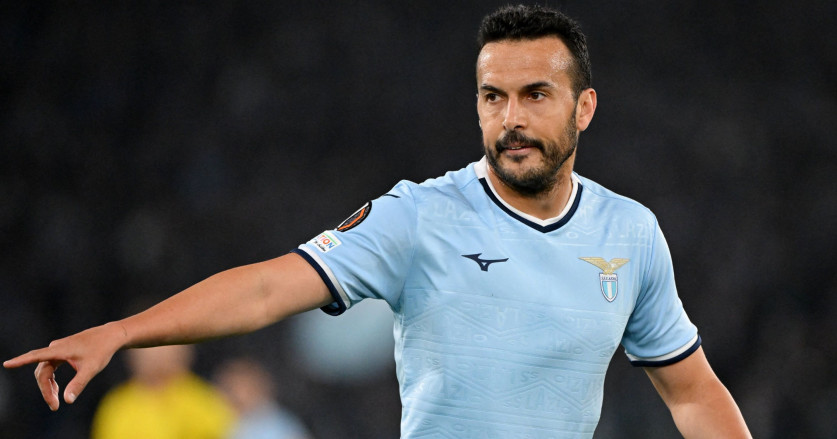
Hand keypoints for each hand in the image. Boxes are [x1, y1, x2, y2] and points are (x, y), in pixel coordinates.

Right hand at [3, 322, 126, 410]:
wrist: (111, 336)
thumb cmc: (102, 351)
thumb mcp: (91, 369)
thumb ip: (78, 384)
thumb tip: (67, 400)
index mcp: (60, 349)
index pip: (36, 356)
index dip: (20, 361)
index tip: (7, 364)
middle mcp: (56, 347)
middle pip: (42, 371)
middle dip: (45, 389)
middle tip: (54, 406)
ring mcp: (59, 349)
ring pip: (45, 370)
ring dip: (48, 386)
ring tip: (55, 402)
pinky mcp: (63, 351)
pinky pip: (50, 366)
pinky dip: (51, 379)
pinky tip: (56, 389)